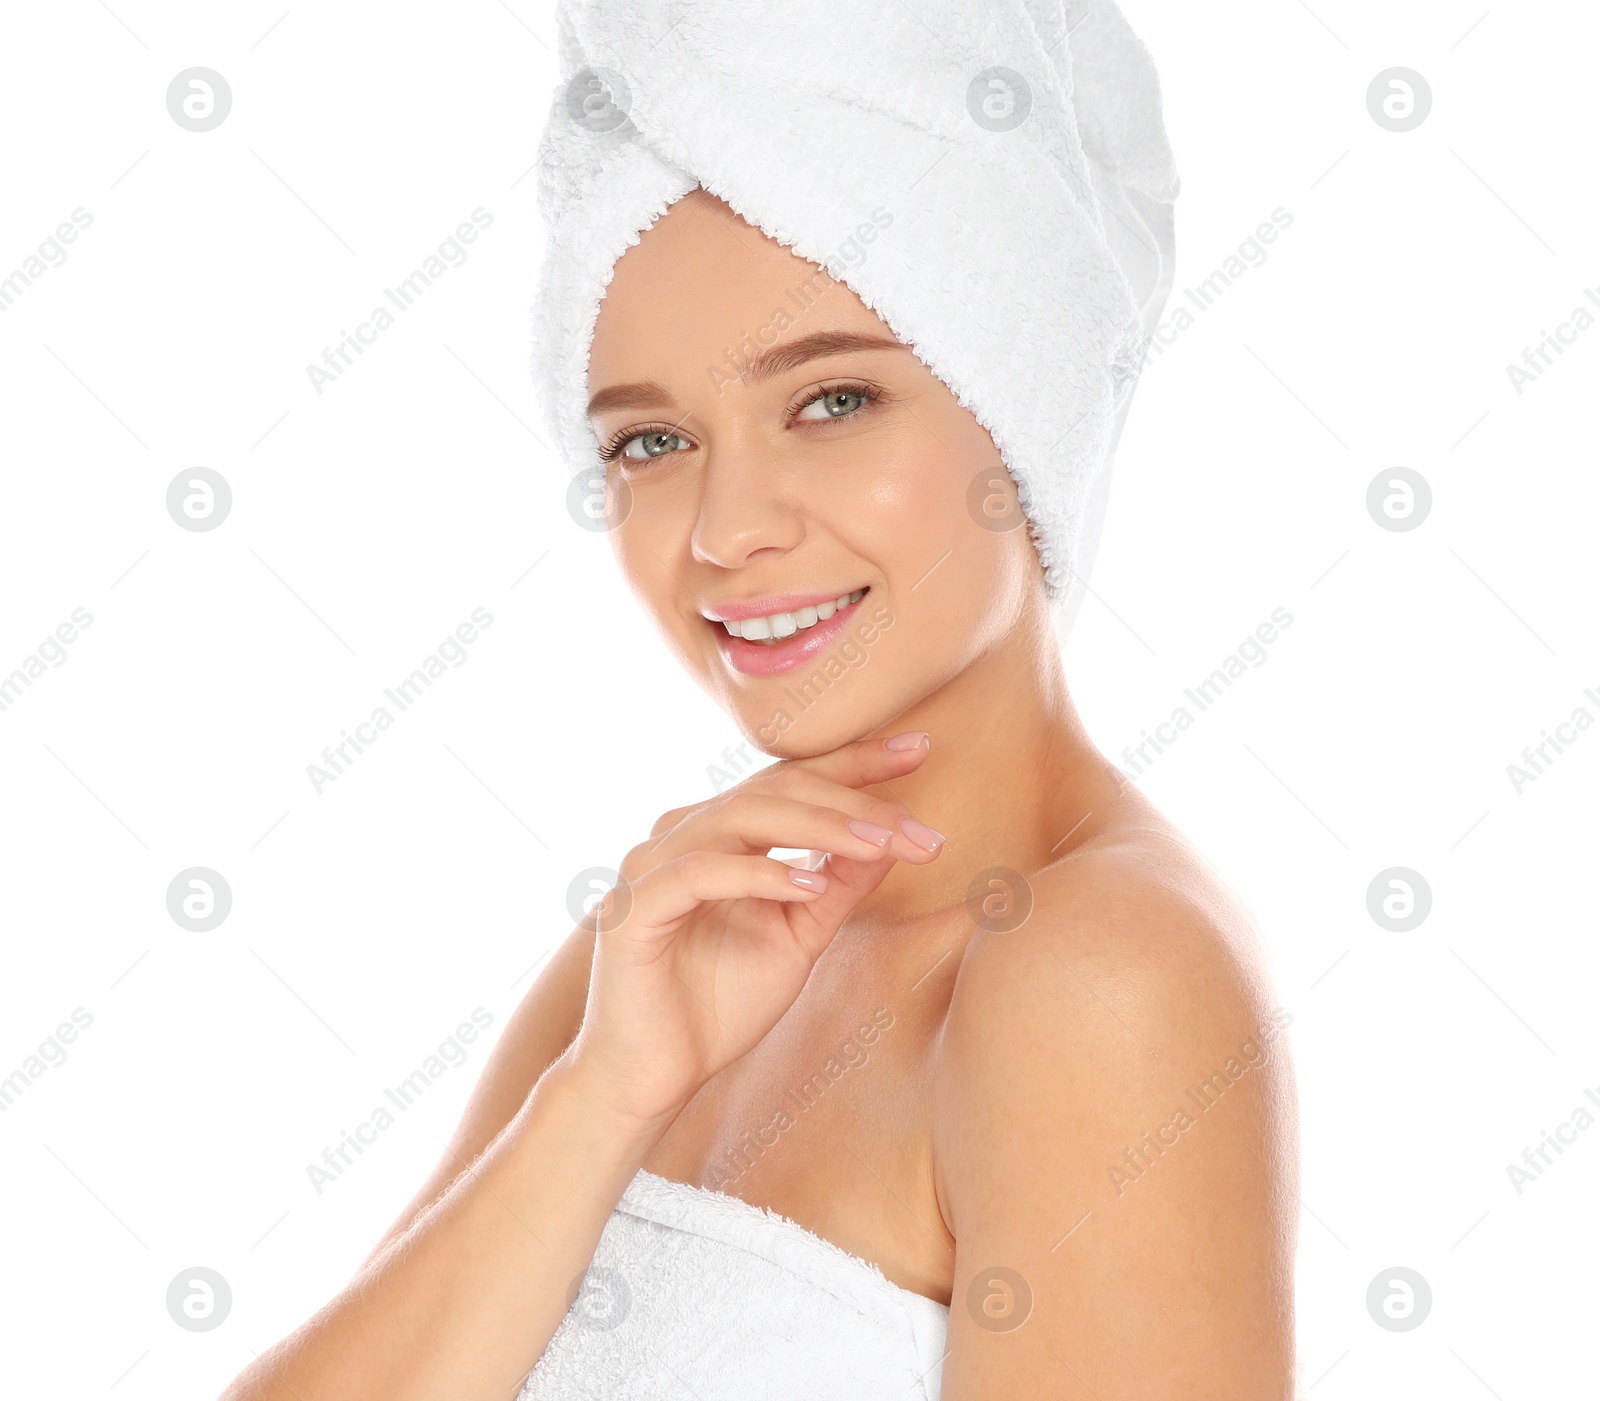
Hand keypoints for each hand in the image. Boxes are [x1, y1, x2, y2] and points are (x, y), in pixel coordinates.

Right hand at [565, 731, 942, 1127]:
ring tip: (880, 845)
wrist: (651, 1078)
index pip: (794, 781)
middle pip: (778, 789)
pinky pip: (701, 872)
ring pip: (743, 815)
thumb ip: (836, 887)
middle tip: (918, 827)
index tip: (920, 749)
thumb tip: (891, 837)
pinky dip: (759, 874)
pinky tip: (810, 885)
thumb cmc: (719, 1007)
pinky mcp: (634, 907)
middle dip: (855, 800)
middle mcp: (684, 834)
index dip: (856, 762)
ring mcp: (653, 865)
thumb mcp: (798, 938)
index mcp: (721, 834)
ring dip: (820, 827)